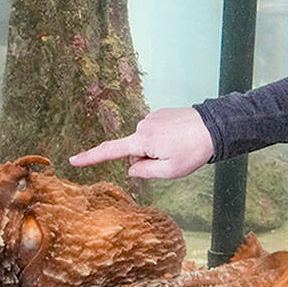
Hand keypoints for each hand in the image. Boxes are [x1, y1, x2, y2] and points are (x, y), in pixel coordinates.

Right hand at [68, 107, 213, 178]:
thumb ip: (145, 172)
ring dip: (158, 148)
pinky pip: (155, 133)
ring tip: (180, 147)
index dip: (90, 157)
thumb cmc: (193, 150)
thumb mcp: (170, 171)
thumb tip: (131, 168)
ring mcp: (152, 117)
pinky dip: (164, 139)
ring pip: (146, 143)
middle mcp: (143, 125)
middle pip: (134, 151)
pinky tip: (180, 138)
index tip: (73, 160)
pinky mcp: (161, 113)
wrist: (214, 126)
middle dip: (147, 159)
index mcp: (142, 140)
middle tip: (172, 158)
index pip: (110, 151)